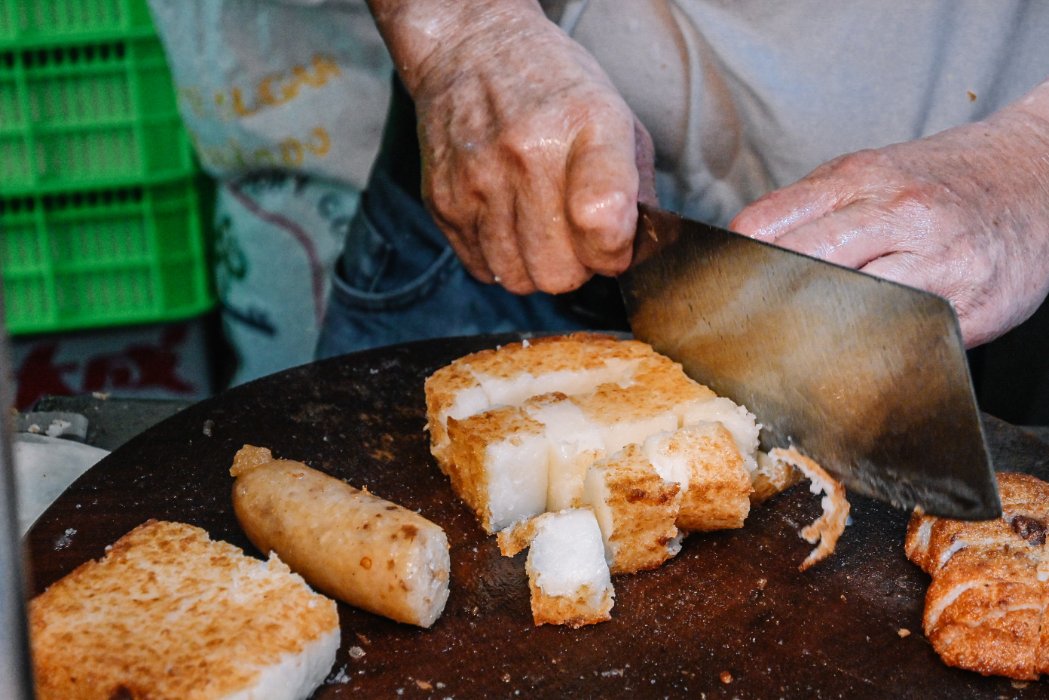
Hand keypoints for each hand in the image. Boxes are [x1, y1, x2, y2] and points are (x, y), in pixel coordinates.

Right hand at [372, 1, 654, 293]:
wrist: (473, 48)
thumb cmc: (555, 88)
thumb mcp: (616, 116)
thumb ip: (638, 188)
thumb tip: (640, 253)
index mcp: (586, 125)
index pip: (601, 221)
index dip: (613, 252)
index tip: (614, 244)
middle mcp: (528, 153)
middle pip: (559, 273)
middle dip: (575, 267)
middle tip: (574, 235)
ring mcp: (478, 179)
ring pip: (519, 280)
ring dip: (535, 266)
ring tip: (538, 225)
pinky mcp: (443, 200)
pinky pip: (482, 269)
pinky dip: (500, 258)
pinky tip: (507, 220)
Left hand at [731, 83, 1048, 346]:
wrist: (1038, 176)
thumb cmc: (941, 181)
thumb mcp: (869, 174)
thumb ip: (808, 211)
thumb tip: (743, 256)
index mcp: (858, 180)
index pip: (767, 228)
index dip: (734, 268)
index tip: (717, 296)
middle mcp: (897, 215)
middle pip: (802, 272)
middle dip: (764, 310)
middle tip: (738, 338)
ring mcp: (938, 262)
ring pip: (850, 312)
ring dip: (812, 339)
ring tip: (787, 356)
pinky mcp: (972, 306)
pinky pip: (904, 341)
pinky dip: (870, 356)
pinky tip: (851, 362)